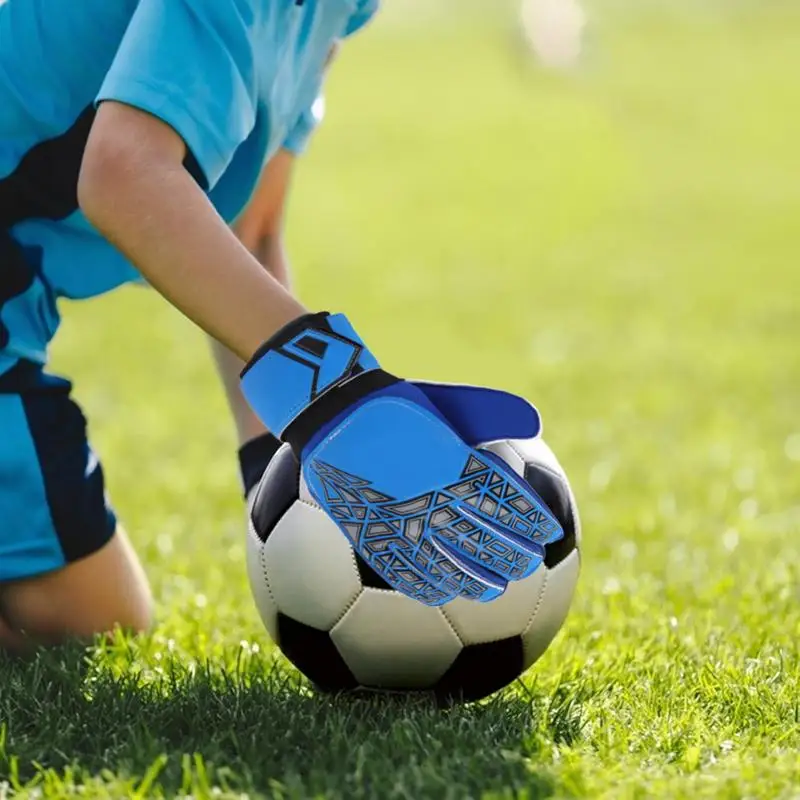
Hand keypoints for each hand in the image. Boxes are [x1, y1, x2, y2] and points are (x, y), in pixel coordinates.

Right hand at [241, 313, 563, 605]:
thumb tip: (537, 420)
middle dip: (511, 554)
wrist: (333, 413)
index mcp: (454, 465)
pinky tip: (442, 592)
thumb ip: (491, 410)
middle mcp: (432, 498)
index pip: (504, 501)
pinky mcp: (371, 533)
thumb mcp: (446, 398)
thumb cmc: (395, 402)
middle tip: (531, 563)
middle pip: (482, 537)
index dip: (530, 519)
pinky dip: (426, 584)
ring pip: (446, 562)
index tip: (550, 532)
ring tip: (495, 589)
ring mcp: (400, 521)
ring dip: (475, 578)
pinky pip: (403, 569)